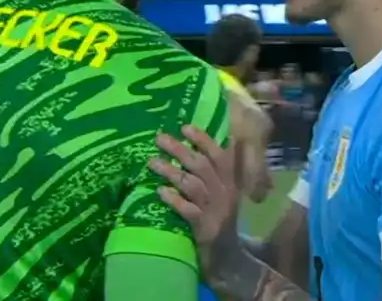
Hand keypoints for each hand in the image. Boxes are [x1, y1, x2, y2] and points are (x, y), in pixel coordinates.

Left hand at [149, 126, 243, 276]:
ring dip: (171, 171)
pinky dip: (174, 200)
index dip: (203, 140)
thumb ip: (221, 171)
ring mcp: (214, 209)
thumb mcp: (227, 192)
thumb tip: (211, 144)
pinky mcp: (204, 226)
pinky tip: (159, 192)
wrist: (228, 255)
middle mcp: (224, 191)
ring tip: (151, 162)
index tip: (185, 126)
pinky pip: (187, 210)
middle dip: (180, 150)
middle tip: (160, 138)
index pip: (220, 155)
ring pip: (193, 184)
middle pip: (202, 165)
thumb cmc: (222, 218)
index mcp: (231, 181)